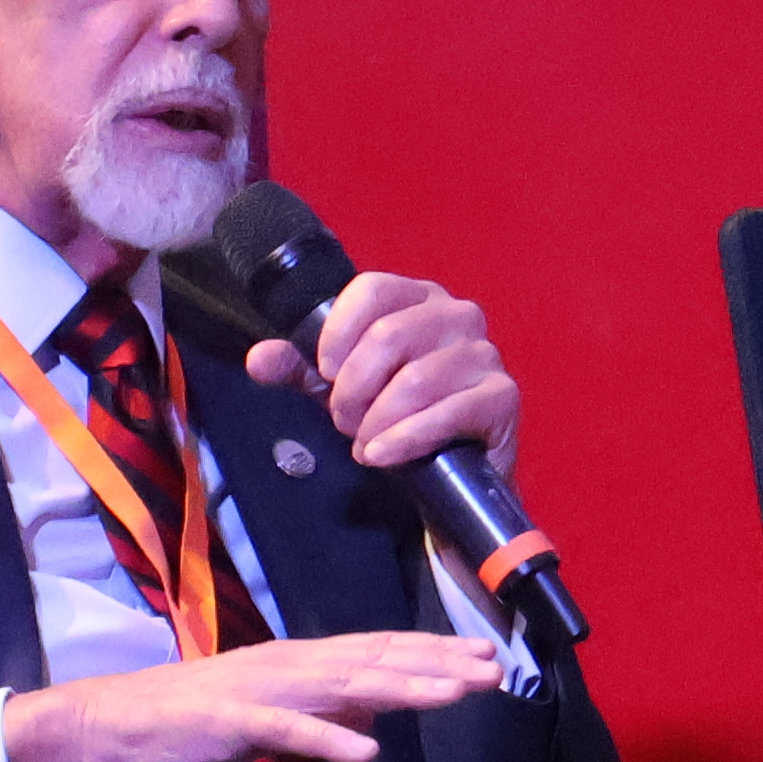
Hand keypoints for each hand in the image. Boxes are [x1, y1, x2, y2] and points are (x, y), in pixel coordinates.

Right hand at [3, 632, 502, 761]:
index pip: (376, 654)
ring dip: (400, 689)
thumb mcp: (268, 719)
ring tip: (453, 695)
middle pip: (372, 661)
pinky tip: (369, 752)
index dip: (431, 655)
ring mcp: (257, 690)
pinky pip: (285, 731)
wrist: (105, 728)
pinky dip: (327, 740)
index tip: (484, 660)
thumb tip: (372, 717)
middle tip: (492, 669)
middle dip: (435, 664)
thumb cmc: (184, 725)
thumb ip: (320, 715)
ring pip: (341, 686)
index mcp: (295, 665)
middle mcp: (284, 666)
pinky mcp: (228, 721)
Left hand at [247, 268, 521, 484]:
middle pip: (389, 336)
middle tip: (343, 423)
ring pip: (414, 380)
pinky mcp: (503, 397)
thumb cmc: (396, 414)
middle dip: (352, 389)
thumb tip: (259, 360)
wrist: (449, 471)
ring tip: (366, 445)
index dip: (337, 332)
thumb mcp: (339, 386)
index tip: (324, 373)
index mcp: (418, 298)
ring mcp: (486, 355)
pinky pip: (448, 413)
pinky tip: (385, 456)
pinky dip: (406, 439)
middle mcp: (458, 315)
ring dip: (377, 421)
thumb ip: (298, 368)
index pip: (371, 290)